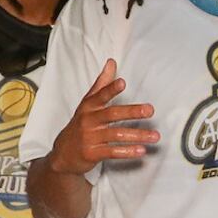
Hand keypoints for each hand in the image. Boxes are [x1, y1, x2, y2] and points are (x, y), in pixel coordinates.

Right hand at [48, 59, 157, 174]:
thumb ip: (102, 84)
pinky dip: (127, 152)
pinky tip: (142, 151)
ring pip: (116, 135)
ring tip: (155, 136)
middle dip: (132, 112)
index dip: (111, 89)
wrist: (63, 155)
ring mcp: (89, 138)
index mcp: (89, 107)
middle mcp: (88, 120)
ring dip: (137, 135)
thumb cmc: (79, 125)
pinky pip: (112, 152)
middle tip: (150, 110)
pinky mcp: (92, 154)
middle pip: (112, 114)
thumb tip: (112, 62)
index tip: (122, 82)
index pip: (100, 95)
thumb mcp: (87, 104)